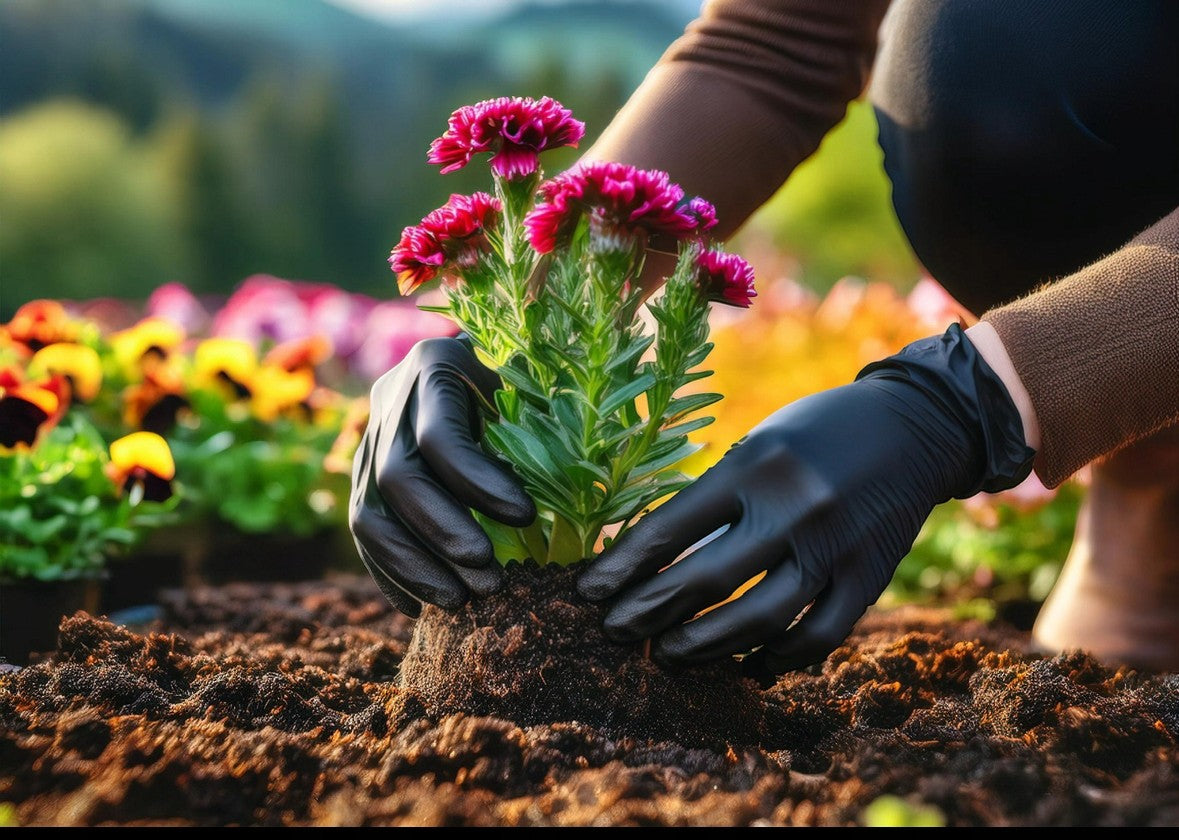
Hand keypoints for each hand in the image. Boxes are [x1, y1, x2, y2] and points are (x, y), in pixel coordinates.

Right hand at [350, 337, 535, 615]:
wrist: (476, 373)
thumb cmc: (522, 386)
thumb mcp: (532, 395)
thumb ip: (539, 435)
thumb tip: (561, 509)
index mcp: (434, 363)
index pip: (440, 435)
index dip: (479, 483)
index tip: (526, 517)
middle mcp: (390, 398)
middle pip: (397, 478)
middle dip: (444, 535)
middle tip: (490, 579)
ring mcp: (366, 439)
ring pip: (368, 513)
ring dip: (416, 566)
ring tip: (463, 600)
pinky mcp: (359, 477)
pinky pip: (363, 534)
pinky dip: (393, 573)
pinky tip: (425, 605)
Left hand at [578, 324, 1032, 674]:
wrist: (912, 427)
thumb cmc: (813, 434)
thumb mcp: (756, 444)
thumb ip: (714, 496)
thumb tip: (651, 560)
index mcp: (754, 465)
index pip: (671, 529)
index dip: (622, 567)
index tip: (589, 592)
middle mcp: (794, 507)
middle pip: (706, 580)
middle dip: (648, 612)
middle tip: (614, 632)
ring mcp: (836, 547)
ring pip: (760, 619)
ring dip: (705, 646)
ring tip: (667, 655)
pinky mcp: (872, 577)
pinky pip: (819, 636)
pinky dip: (780, 658)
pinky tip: (748, 666)